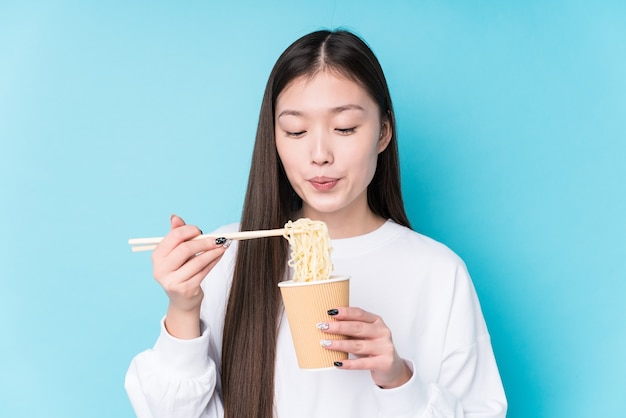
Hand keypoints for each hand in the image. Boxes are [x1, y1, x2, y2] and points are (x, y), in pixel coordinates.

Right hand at [152, 214, 227, 336]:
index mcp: (157, 257)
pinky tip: (220, 255)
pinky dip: (214, 261)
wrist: (182, 299)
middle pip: (185, 249)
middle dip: (204, 242)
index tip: (200, 230)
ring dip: (213, 251)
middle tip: (218, 239)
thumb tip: (175, 217)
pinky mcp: (185, 289)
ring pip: (198, 261)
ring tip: (223, 246)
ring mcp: (172, 281)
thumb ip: (176, 235)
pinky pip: (204, 271)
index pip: (173, 237)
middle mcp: (161, 269)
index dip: (189, 231)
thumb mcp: (176, 253)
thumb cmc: (180, 271)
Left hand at [320, 307, 412, 388]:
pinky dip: (348, 363)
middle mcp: (382, 332)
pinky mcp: (384, 363)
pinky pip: (362, 363)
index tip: (329, 312)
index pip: (359, 314)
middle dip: (338, 327)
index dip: (344, 312)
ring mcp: (384, 347)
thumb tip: (327, 323)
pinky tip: (337, 362)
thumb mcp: (366, 335)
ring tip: (325, 343)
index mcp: (377, 321)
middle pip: (357, 327)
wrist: (392, 368)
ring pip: (358, 345)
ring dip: (339, 344)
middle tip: (322, 326)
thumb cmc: (373, 348)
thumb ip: (352, 328)